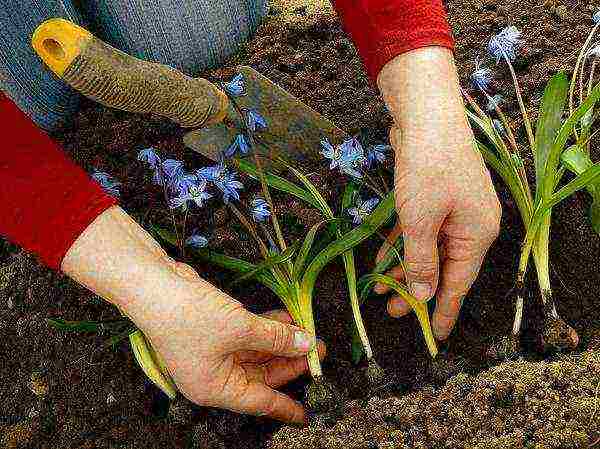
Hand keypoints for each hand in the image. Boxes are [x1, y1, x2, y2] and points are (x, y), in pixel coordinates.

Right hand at [62, 206, 322, 423]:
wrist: (155, 286)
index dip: (284, 406)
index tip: (305, 413)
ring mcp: (212, 351)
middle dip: (288, 361)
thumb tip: (305, 344)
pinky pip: (246, 335)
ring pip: (255, 352)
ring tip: (306, 331)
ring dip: (279, 341)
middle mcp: (213, 374)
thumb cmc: (191, 317)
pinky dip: (264, 328)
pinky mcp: (213, 330)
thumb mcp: (240, 329)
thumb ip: (275, 339)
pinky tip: (284, 319)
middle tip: (315, 350)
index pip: (258, 401)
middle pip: (260, 374)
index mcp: (215, 388)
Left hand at [375, 47, 501, 340]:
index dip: (444, 310)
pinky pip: (420, 231)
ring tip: (382, 289)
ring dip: (404, 268)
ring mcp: (454, 210)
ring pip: (428, 250)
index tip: (434, 336)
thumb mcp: (419, 220)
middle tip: (393, 312)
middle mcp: (471, 225)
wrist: (427, 114)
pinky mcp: (437, 198)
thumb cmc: (427, 167)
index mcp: (476, 234)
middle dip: (416, 290)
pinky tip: (381, 259)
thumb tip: (422, 294)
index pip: (460, 283)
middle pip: (443, 268)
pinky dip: (402, 244)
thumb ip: (421, 260)